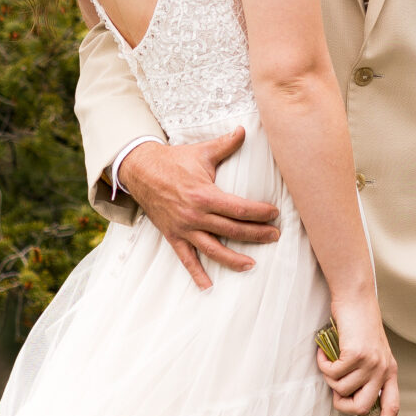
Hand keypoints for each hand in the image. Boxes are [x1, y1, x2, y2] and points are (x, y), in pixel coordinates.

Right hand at [117, 135, 280, 291]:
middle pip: (232, 231)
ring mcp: (184, 228)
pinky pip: (186, 259)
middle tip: (274, 237)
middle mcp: (195, 215)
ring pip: (213, 250)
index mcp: (205, 195)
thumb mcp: (201, 151)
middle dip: (257, 235)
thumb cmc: (174, 161)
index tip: (274, 214)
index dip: (260, 213)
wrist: (141, 171)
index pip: (240, 209)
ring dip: (233, 260)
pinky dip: (197, 274)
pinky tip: (208, 286)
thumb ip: (226, 144)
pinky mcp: (173, 236)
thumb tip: (244, 130)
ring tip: (251, 265)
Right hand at [315, 295, 398, 415]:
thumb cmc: (357, 326)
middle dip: (343, 404)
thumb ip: (365, 376)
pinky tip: (324, 351)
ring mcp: (372, 362)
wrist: (356, 299)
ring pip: (342, 390)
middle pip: (363, 407)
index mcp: (389, 372)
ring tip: (329, 360)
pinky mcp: (357, 355)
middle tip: (334, 388)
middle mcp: (384, 369)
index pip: (391, 408)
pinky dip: (323, 364)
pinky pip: (332, 373)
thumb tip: (349, 399)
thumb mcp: (369, 354)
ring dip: (329, 378)